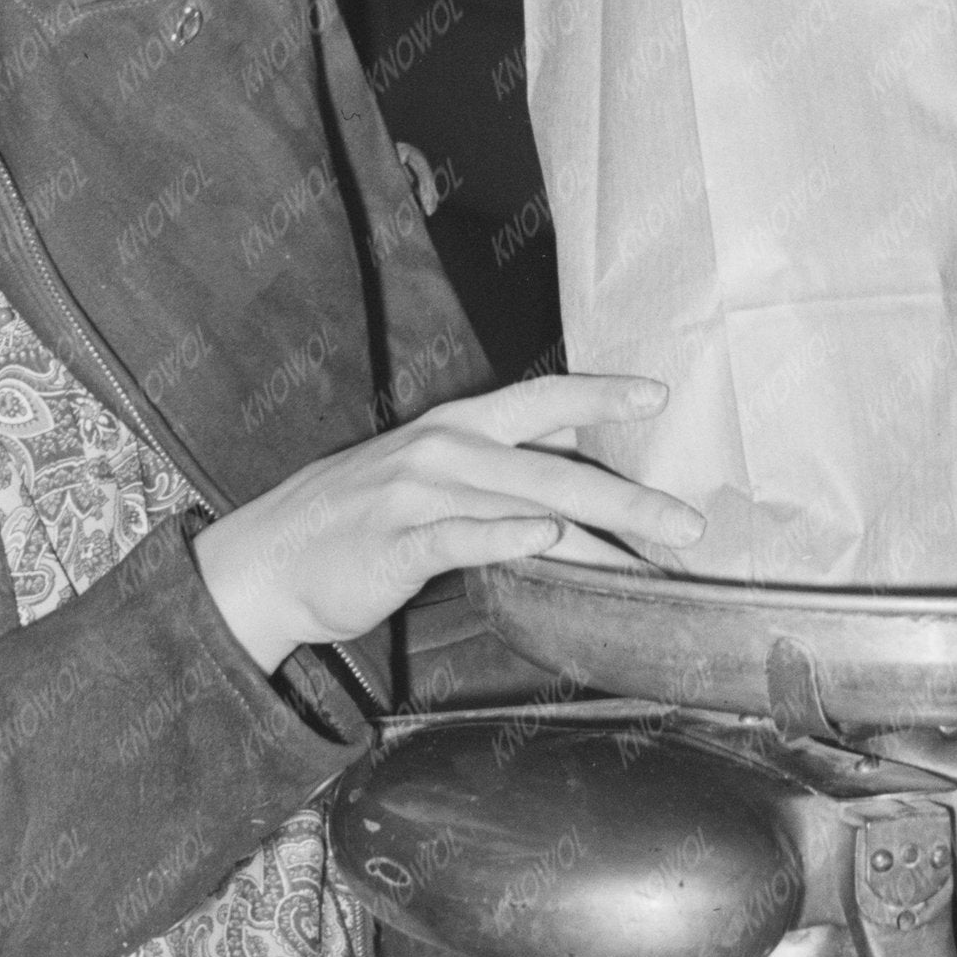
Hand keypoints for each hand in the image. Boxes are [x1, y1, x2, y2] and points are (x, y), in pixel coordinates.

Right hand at [194, 373, 697, 671]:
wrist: (268, 560)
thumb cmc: (358, 522)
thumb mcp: (428, 475)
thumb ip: (494, 470)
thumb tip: (565, 468)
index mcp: (457, 429)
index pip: (541, 400)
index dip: (601, 396)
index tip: (659, 396)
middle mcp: (445, 450)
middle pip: (553, 467)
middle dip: (628, 496)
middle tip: (688, 524)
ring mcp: (419, 493)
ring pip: (524, 504)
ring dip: (595, 530)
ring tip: (649, 553)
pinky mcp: (396, 541)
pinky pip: (461, 536)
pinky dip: (506, 538)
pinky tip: (548, 544)